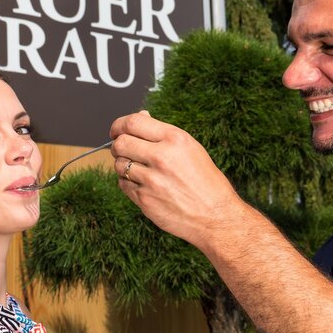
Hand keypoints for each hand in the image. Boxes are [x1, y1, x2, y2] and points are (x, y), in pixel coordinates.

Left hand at [110, 112, 245, 249]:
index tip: (116, 130)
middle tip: (123, 150)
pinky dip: (128, 183)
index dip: (119, 125)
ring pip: (119, 165)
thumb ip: (163, 134)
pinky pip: (123, 185)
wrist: (216, 216)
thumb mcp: (190, 148)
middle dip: (118, 145)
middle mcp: (162, 157)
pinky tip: (143, 185)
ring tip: (140, 170)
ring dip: (123, 166)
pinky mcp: (145, 200)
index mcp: (175, 139)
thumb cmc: (206, 181)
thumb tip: (141, 116)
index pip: (133, 122)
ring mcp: (152, 180)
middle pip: (121, 143)